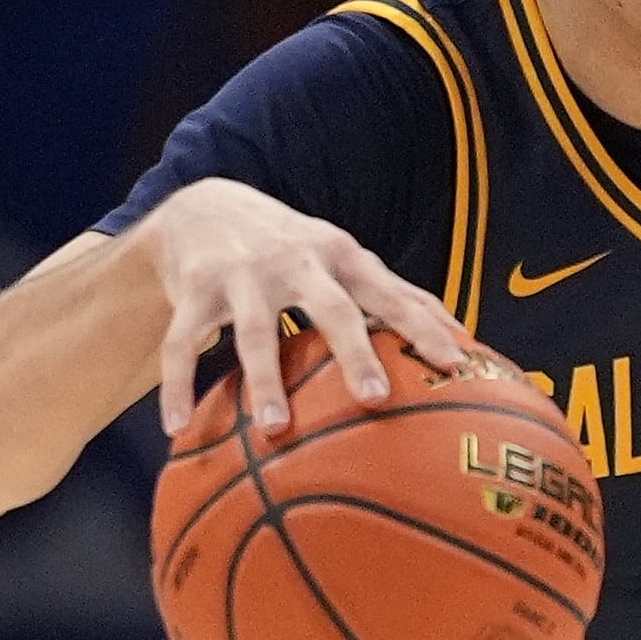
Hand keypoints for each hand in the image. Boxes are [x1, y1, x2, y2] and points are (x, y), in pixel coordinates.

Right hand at [136, 177, 474, 436]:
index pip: (390, 292)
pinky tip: (178, 428)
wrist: (203, 206)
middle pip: (330, 309)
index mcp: (339, 256)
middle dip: (354, 353)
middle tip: (376, 399)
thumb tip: (462, 332)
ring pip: (255, 333)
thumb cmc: (292, 247)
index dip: (423, 326)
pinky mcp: (195, 290)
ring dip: (266, 384)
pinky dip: (180, 386)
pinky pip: (183, 343)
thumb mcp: (342, 256)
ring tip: (277, 432)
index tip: (454, 364)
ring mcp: (243, 275)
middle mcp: (295, 260)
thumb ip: (394, 292)